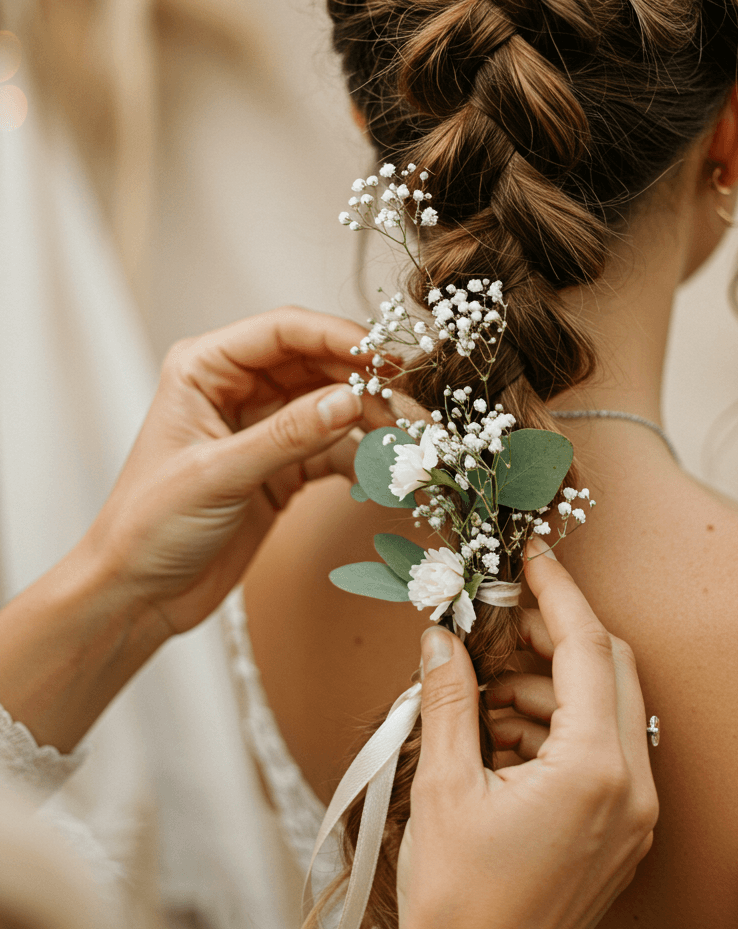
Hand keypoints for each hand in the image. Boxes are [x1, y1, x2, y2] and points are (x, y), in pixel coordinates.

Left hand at [84, 306, 385, 633]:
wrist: (137, 596)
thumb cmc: (148, 527)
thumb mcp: (219, 475)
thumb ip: (288, 436)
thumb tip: (350, 401)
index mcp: (205, 368)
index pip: (282, 332)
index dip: (337, 337)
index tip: (383, 356)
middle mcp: (236, 388)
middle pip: (317, 362)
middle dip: (365, 378)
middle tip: (410, 398)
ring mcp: (263, 426)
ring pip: (332, 403)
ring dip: (372, 418)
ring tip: (408, 439)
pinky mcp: (283, 465)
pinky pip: (334, 447)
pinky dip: (362, 457)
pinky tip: (386, 470)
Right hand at [395, 547, 657, 928]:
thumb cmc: (457, 903)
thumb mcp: (443, 788)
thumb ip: (449, 700)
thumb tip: (441, 636)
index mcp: (596, 770)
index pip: (587, 648)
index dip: (556, 591)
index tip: (531, 554)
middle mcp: (634, 789)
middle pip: (610, 670)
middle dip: (553, 635)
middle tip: (497, 620)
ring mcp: (635, 816)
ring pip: (607, 709)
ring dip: (549, 685)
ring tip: (482, 694)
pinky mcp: (622, 835)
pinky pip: (603, 751)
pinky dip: (556, 727)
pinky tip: (500, 736)